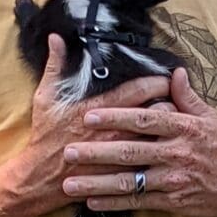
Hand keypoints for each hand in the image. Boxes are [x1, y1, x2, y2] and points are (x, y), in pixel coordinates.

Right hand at [20, 35, 167, 208]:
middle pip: (159, 112)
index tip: (167, 76)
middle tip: (175, 99)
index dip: (158, 81)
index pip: (139, 90)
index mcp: (101, 109)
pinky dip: (162, 150)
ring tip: (174, 122)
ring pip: (161, 136)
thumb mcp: (45, 97)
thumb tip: (56, 38)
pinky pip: (154, 159)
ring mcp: (123, 152)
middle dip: (171, 102)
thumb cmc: (45, 137)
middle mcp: (117, 129)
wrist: (42, 177)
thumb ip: (55, 66)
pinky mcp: (126, 172)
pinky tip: (166, 146)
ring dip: (170, 127)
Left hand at [62, 66, 216, 216]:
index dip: (116, 117)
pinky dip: (114, 203)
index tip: (90, 116)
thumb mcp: (211, 118)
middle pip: (131, 151)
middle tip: (68, 151)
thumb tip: (174, 72)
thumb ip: (188, 97)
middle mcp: (177, 154)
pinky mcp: (173, 201)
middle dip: (97, 152)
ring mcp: (174, 180)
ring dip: (98, 182)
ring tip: (70, 183)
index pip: (145, 120)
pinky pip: (139, 202)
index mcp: (184, 129)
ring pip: (130, 181)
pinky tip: (93, 202)